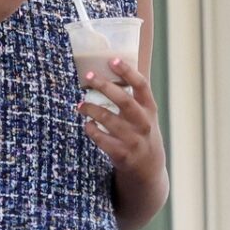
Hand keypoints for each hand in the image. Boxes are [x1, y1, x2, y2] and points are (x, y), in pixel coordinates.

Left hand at [77, 58, 164, 181]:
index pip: (142, 86)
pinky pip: (101, 139)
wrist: (148, 170)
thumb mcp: (145, 116)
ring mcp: (134, 140)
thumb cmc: (141, 134)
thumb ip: (132, 98)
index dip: (128, 72)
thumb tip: (108, 71)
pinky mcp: (122, 154)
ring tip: (80, 105)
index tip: (113, 60)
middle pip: (124, 100)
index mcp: (149, 109)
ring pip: (108, 119)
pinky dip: (91, 129)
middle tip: (89, 75)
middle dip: (105, 86)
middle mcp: (144, 123)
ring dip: (91, 109)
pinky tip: (87, 124)